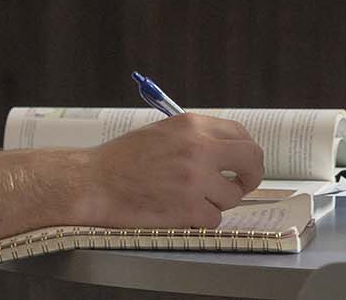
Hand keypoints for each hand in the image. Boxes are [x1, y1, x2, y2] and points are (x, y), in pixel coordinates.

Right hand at [71, 114, 264, 227]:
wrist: (94, 182)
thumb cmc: (122, 160)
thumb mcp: (163, 133)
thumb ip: (197, 138)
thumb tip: (228, 152)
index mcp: (193, 125)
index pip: (241, 135)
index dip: (246, 153)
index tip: (242, 164)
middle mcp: (199, 149)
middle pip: (251, 161)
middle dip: (250, 177)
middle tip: (241, 185)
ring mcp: (195, 180)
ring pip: (231, 197)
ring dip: (216, 202)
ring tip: (190, 200)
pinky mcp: (188, 208)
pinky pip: (213, 219)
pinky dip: (200, 220)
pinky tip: (179, 212)